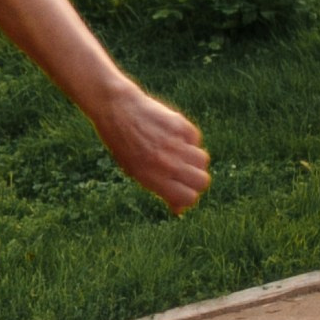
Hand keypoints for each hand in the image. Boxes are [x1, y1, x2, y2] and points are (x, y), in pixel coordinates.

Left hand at [94, 82, 209, 214]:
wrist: (116, 109)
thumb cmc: (123, 143)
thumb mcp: (134, 170)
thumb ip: (159, 189)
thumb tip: (179, 210)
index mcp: (152, 178)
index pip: (188, 197)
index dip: (188, 197)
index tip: (182, 190)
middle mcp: (166, 163)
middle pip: (202, 181)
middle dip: (196, 180)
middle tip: (184, 173)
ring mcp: (175, 144)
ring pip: (203, 160)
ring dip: (194, 159)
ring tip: (177, 152)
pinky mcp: (181, 126)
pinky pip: (196, 139)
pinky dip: (189, 140)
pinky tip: (172, 135)